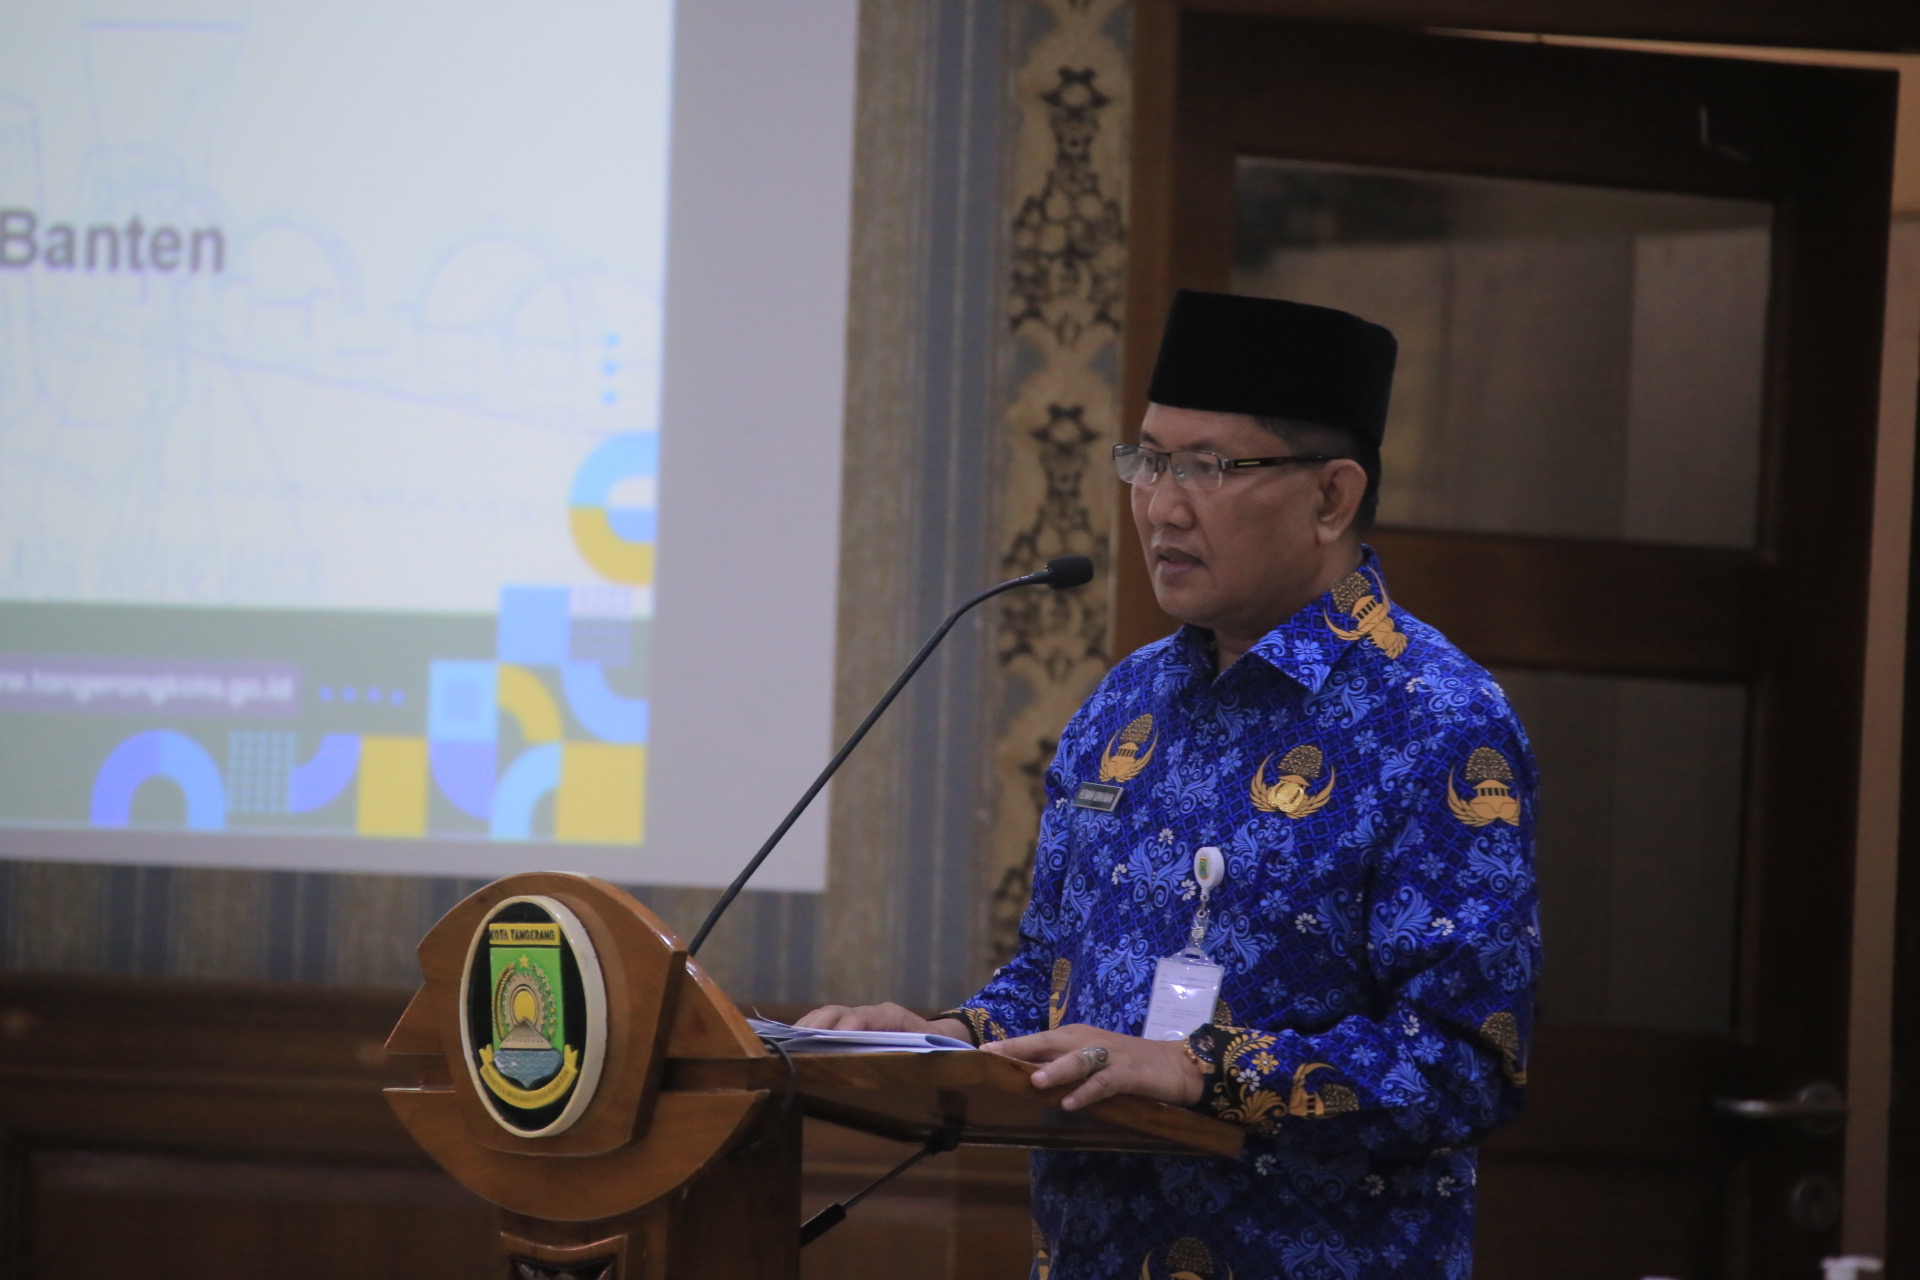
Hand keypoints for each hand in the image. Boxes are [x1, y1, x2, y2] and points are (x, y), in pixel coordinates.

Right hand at [793, 1002, 968, 1041]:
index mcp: (893, 1016)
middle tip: (799, 1042)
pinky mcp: (850, 1028)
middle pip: (838, 1012)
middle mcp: (871, 1014)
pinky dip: (808, 1033)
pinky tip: (791, 1047)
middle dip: (818, 1025)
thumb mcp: (937, 1053)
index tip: (837, 1039)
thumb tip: (919, 1060)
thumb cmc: (939, 1049)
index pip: (867, 1016)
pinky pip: (825, 1026)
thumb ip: (925, 1056)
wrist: (942, 1039)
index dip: (851, 1026)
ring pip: (827, 1017)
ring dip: (807, 1029)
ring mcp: (858, 1019)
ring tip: (787, 1045)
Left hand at [983, 1023, 1205, 1111]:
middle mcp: (1088, 1040)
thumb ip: (1063, 1067)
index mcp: (1076, 1036)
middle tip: (992, 1056)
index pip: (1037, 1039)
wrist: (1176, 1065)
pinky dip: (1087, 1093)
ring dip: (1056, 1070)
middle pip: (1049, 1042)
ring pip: (1078, 1060)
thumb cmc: (1128, 1065)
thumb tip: (1025, 1079)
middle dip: (1020, 1048)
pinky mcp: (1128, 1074)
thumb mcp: (1092, 1061)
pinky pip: (1104, 1083)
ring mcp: (1110, 1056)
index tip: (980, 1051)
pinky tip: (1070, 1104)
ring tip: (1033, 1081)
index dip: (1010, 1045)